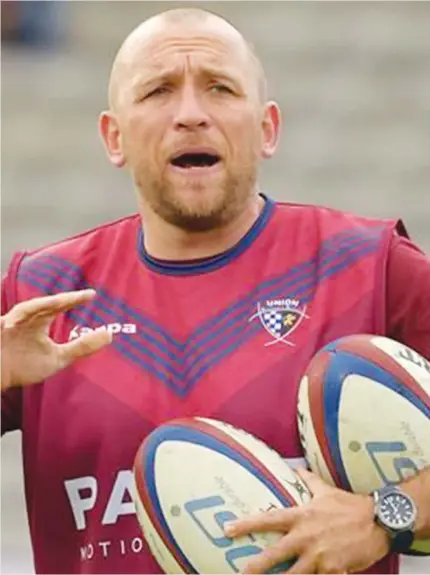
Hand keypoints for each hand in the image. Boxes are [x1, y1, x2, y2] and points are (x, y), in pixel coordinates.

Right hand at [1, 290, 111, 389]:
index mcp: (38, 319)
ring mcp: (7, 323)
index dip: (74, 300)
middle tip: (82, 296)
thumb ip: (82, 346)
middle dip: (62, 301)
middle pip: (44, 305)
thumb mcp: (57, 357)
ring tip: (59, 304)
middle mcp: (24, 317)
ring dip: (38, 308)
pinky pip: (0, 323)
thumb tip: (109, 334)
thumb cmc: (23, 365)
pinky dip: (9, 322)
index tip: (92, 295)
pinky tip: (15, 322)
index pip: (58, 306)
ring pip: (24, 311)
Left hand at [224, 468, 389, 573]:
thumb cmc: (350, 505)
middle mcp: (306, 536)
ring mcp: (320, 556)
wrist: (379, 521)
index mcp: (302, 516)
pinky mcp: (334, 571)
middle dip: (256, 565)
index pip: (269, 519)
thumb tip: (295, 468)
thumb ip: (308, 481)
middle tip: (241, 571)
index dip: (247, 525)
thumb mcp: (325, 490)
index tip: (228, 530)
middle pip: (275, 553)